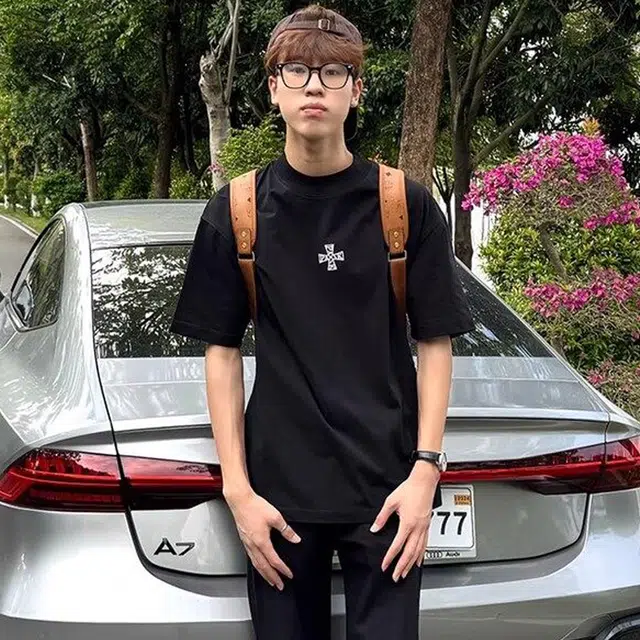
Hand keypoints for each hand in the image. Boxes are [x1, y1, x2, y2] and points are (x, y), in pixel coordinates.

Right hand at [225, 488, 300, 589]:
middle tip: (279, 586)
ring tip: (270, 580)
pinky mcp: (244, 539)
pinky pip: (251, 557)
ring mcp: (247, 543)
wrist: (240, 500)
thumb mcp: (275, 517)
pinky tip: (259, 564)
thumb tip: (295, 539)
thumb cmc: (255, 506)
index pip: (274, 560)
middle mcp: (253, 545)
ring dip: (264, 574)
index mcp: (261, 541)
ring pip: (256, 564)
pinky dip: (257, 565)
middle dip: (272, 578)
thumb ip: (286, 530)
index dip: (282, 569)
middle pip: (263, 567)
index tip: (289, 575)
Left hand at [370, 463, 438, 580]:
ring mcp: (424, 528)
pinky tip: (419, 560)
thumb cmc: (409, 489)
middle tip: (396, 576)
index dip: (390, 557)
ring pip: (419, 551)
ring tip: (406, 573)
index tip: (385, 565)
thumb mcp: (391, 502)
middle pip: (409, 553)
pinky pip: (425, 545)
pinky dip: (421, 555)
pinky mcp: (428, 525)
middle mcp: (418, 528)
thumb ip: (382, 517)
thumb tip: (375, 528)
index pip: (397, 545)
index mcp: (408, 523)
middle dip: (402, 566)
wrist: (424, 482)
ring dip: (411, 564)